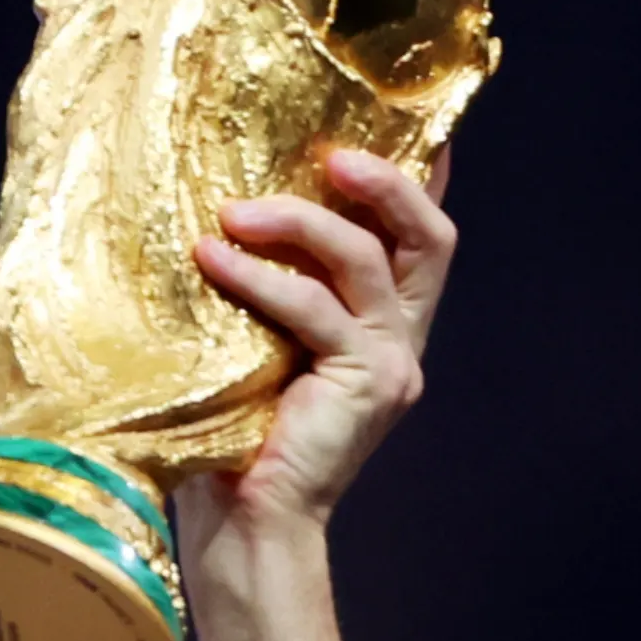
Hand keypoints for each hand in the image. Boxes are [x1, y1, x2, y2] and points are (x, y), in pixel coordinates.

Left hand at [176, 146, 457, 560]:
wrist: (247, 524)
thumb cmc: (235, 432)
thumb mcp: (255, 339)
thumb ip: (268, 283)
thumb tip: (215, 208)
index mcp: (383, 325)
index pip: (418, 236)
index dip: (418, 173)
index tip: (396, 116)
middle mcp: (401, 339)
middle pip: (428, 237)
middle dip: (385, 182)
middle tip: (329, 155)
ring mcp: (392, 362)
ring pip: (368, 261)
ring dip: (300, 223)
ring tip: (233, 213)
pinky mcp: (368, 384)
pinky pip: (316, 310)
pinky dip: (261, 278)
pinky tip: (212, 260)